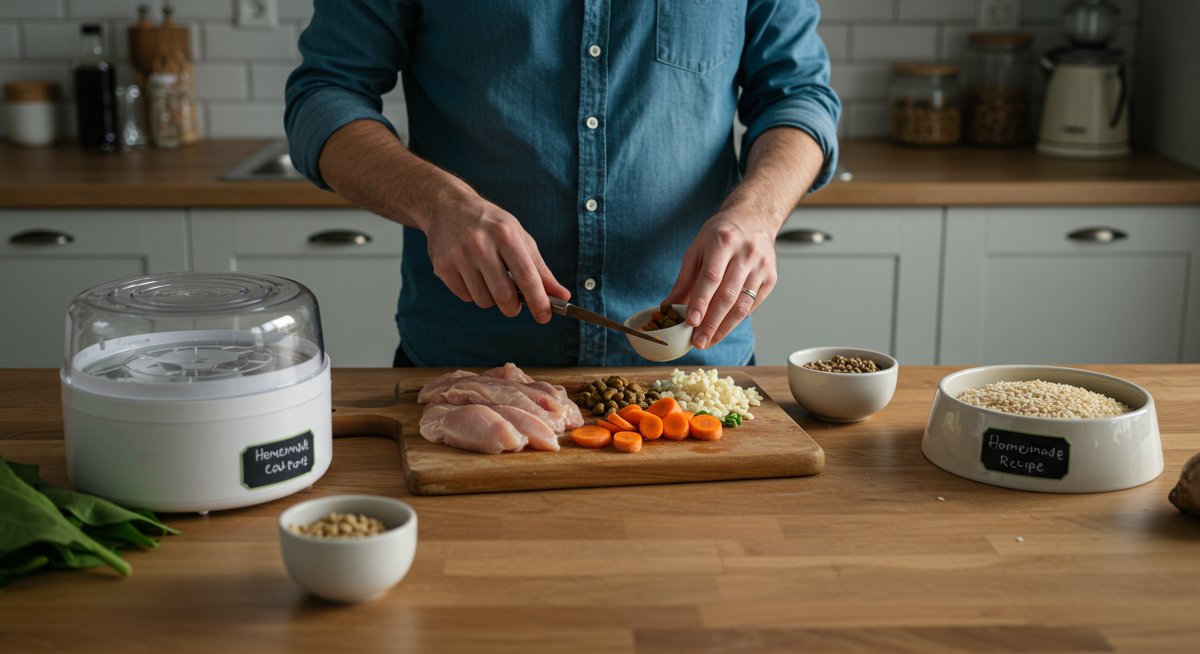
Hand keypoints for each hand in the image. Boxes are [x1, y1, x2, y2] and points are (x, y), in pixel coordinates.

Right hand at [424, 197, 569, 322]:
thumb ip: (540, 268)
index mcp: (505, 234)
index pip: (526, 276)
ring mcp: (458, 255)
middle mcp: (480, 244)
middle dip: (513, 308)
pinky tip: (471, 274)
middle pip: (503, 294)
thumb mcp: (519, 237)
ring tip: (490, 280)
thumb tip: (562, 295)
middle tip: (514, 306)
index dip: (538, 301)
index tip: (545, 316)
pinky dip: (473, 293)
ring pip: (483, 300)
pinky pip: (465, 296)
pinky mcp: (442, 266)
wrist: (448, 206)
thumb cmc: (491, 224)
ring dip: (491, 299)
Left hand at [663, 210, 777, 348]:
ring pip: (743, 305)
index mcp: (723, 242)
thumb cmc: (720, 235)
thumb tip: (667, 307)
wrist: (754, 218)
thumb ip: (684, 280)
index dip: (701, 301)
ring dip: (724, 327)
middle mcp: (746, 253)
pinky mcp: (771, 277)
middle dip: (712, 323)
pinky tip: (723, 328)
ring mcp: (762, 266)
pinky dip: (737, 319)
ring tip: (709, 341)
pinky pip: (752, 305)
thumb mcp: (697, 249)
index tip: (691, 322)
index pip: (711, 277)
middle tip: (698, 342)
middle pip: (728, 295)